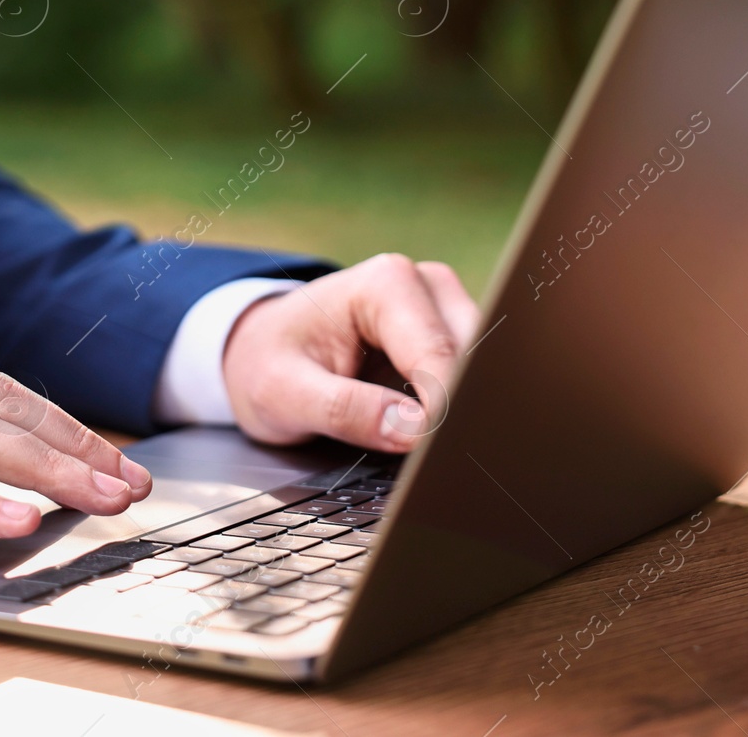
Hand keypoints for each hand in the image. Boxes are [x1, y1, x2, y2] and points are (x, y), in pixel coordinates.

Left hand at [222, 254, 481, 452]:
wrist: (260, 351)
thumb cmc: (268, 364)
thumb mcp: (283, 394)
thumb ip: (343, 410)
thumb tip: (413, 431)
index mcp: (385, 283)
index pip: (439, 356)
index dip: (443, 412)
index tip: (436, 458)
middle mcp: (426, 286)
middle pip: (476, 359)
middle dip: (463, 411)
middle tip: (443, 464)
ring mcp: (444, 310)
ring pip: (486, 371)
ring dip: (466, 413)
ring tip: (438, 456)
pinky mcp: (451, 339)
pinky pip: (476, 379)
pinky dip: (462, 411)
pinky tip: (440, 442)